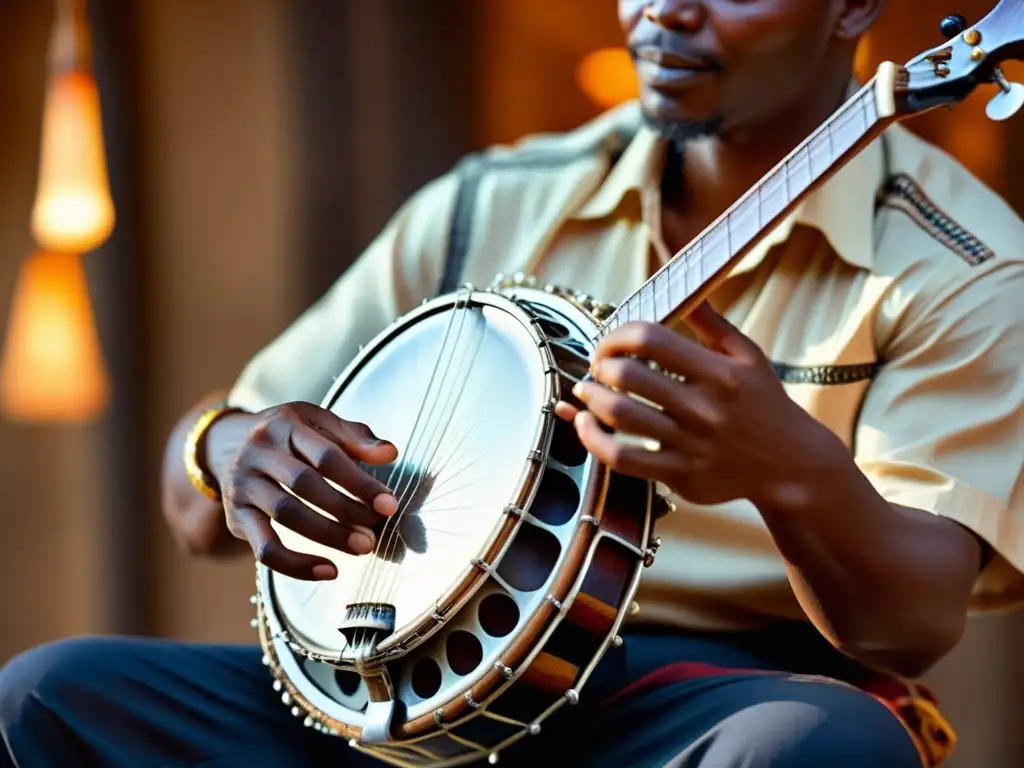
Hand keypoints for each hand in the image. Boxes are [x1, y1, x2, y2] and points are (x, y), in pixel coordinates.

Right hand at [209, 402, 398, 580]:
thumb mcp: (319, 423)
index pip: (326, 455)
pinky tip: (329, 570)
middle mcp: (259, 452)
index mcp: (285, 424)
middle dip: (345, 510)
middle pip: (304, 484)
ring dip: (328, 535)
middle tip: (376, 531)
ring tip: (362, 547)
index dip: (359, 482)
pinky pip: (265, 548)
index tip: (388, 504)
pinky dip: (297, 565)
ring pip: (286, 514)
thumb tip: (389, 453)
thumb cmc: (289, 437)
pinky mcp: (236, 517)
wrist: (229, 445)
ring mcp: (243, 484)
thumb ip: (355, 437)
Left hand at [556, 303, 841, 507]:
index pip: (650, 338)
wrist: (792, 465)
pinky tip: (585, 424)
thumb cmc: (764, 403)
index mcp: (719, 372)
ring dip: (591, 396)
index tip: (610, 341)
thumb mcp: (749, 356)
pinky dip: (593, 439)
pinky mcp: (680, 475)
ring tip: (585, 389)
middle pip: (627, 375)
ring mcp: (690, 444)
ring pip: (619, 415)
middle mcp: (703, 408)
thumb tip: (684, 288)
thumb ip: (711, 323)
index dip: (617, 334)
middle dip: (600, 363)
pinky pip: (622, 457)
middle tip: (598, 365)